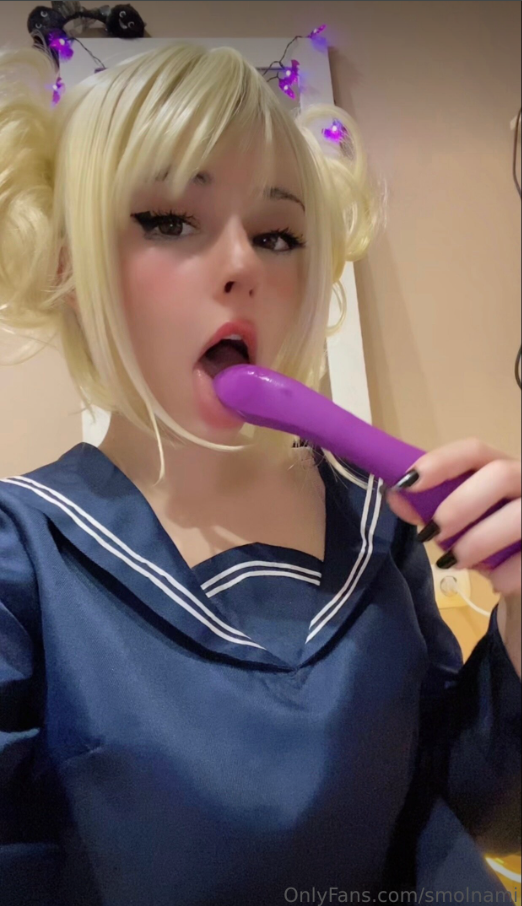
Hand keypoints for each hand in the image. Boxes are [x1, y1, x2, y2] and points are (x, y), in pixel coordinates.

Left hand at [385, 438, 520, 596]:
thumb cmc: (492, 537)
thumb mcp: (461, 522)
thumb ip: (430, 508)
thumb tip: (396, 495)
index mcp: (501, 469)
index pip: (474, 450)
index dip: (440, 462)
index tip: (407, 483)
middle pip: (500, 474)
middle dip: (460, 504)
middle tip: (431, 534)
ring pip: (517, 515)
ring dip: (478, 541)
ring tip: (454, 563)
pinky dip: (505, 572)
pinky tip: (494, 581)